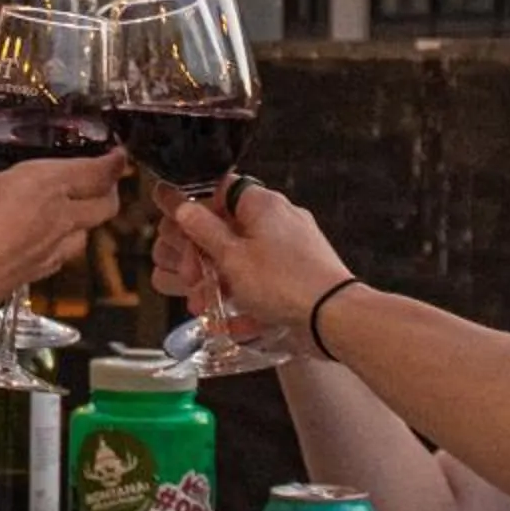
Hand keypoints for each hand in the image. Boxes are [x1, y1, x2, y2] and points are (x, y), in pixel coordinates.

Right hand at [0, 94, 123, 310]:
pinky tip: (47, 239)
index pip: (98, 172)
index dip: (113, 162)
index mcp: (44, 188)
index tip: (118, 154)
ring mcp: (49, 252)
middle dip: (109, 189)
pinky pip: (63, 256)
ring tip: (77, 206)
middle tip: (105, 177)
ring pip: (88, 233)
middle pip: (104, 205)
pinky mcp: (34, 275)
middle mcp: (56, 221)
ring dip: (89, 218)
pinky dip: (65, 242)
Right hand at [157, 179, 354, 333]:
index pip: (219, 190)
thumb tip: (183, 207)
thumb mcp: (232, 257)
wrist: (334, 317)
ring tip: (204, 306)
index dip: (193, 210)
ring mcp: (291, 244)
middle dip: (201, 255)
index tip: (175, 231)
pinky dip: (244, 293)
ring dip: (217, 280)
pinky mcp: (299, 270)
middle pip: (227, 226)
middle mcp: (279, 217)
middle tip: (189, 278)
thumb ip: (203, 230)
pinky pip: (263, 276)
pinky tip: (230, 320)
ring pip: (243, 255)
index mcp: (262, 204)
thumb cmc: (283, 283)